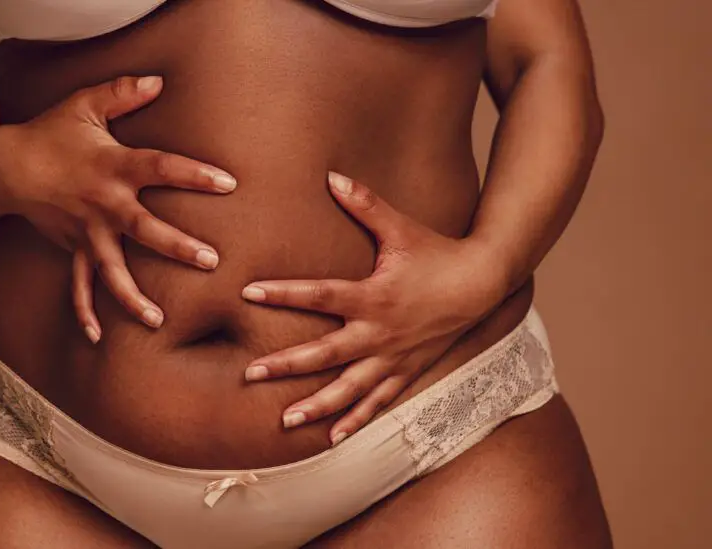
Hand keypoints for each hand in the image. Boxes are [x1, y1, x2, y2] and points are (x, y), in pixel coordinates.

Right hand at [0, 75, 235, 341]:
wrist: (7, 166)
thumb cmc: (51, 133)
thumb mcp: (85, 105)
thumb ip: (123, 91)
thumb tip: (160, 80)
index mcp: (114, 167)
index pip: (161, 168)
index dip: (194, 174)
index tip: (228, 183)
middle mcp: (104, 204)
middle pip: (145, 229)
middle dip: (177, 246)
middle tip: (210, 261)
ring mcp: (87, 232)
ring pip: (112, 270)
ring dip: (134, 296)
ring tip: (159, 321)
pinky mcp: (73, 248)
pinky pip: (78, 285)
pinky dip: (83, 311)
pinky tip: (96, 337)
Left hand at [240, 171, 507, 445]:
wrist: (482, 284)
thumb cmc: (437, 253)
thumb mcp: (400, 228)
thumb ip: (365, 205)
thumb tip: (332, 176)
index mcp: (373, 296)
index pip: (319, 295)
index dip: (283, 293)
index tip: (248, 292)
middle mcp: (379, 333)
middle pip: (325, 354)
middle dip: (286, 364)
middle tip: (251, 374)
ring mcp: (392, 357)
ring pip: (349, 388)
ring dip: (317, 405)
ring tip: (285, 419)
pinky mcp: (405, 371)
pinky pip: (377, 402)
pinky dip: (355, 420)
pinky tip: (332, 437)